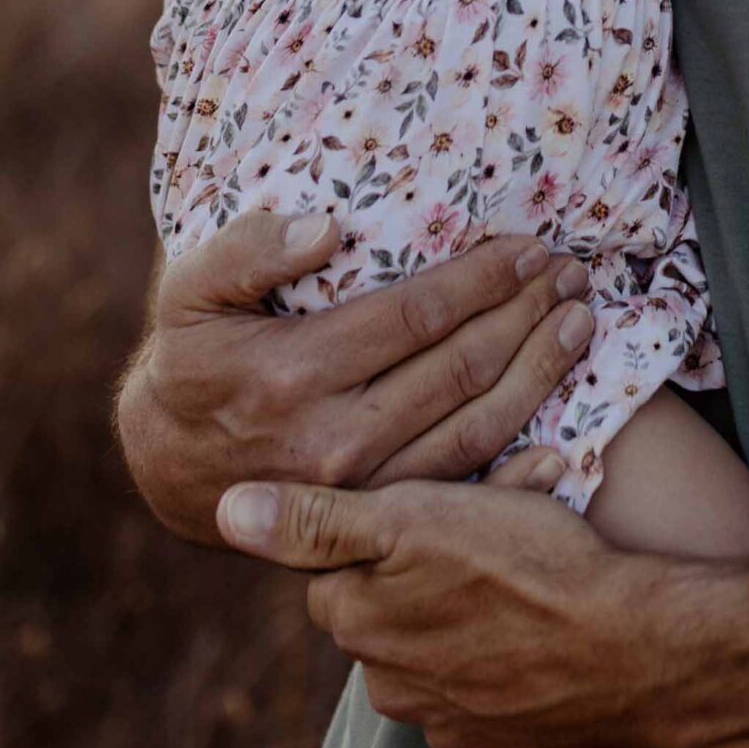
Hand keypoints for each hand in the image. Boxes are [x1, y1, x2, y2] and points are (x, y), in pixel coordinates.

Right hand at [113, 208, 597, 545]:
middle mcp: (334, 441)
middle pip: (459, 369)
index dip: (482, 278)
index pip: (416, 316)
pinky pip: (461, 494)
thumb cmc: (192, 358)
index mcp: (293, 374)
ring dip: (538, 373)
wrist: (167, 468)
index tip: (529, 245)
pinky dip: (520, 470)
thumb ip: (248, 251)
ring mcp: (361, 490)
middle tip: (572, 272)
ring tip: (581, 322)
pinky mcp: (376, 521)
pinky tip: (566, 437)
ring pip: (474, 430)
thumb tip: (328, 226)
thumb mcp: (189, 292)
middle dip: (526, 313)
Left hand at [215, 471, 698, 747]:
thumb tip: (226, 509)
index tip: (434, 500)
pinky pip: (495, 684)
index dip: (381, 526)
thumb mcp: (416, 518)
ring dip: (471, 607)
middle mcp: (394, 688)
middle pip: (387, 609)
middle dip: (427, 565)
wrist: (640, 650)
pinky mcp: (511, 743)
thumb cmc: (530, 566)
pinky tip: (552, 615)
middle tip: (491, 521)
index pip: (335, 569)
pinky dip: (514, 650)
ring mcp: (455, 724)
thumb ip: (316, 521)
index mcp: (362, 625)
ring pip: (443, 644)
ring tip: (531, 562)